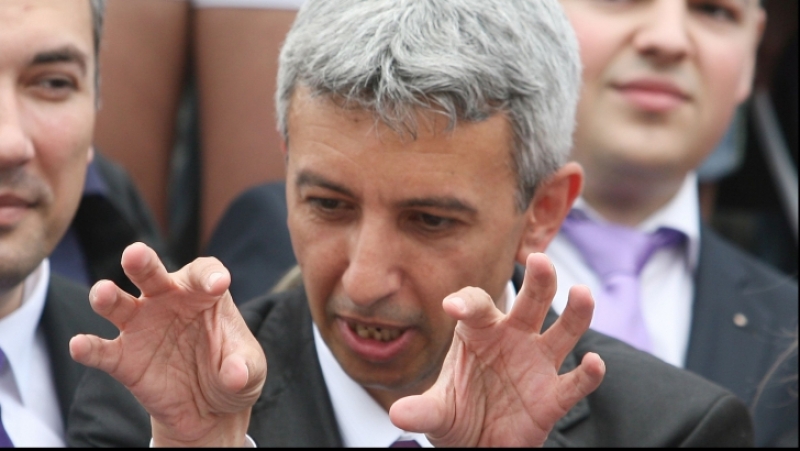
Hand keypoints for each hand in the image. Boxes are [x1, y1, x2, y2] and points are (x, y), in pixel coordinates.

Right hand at [69, 242, 266, 446]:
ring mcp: (142, 327)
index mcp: (203, 293)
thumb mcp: (251, 371)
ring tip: (103, 293)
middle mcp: (167, 301)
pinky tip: (80, 345)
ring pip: (119, 304)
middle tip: (135, 254)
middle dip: (142, 262)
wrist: (210, 410)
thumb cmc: (232, 373)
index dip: (210, 275)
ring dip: (107, 297)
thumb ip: (245, 368)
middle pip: (151, 274)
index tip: (219, 283)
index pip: (204, 273)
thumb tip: (235, 375)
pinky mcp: (124, 359)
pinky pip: (102, 351)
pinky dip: (89, 348)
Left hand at [389, 252, 604, 446]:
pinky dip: (588, 373)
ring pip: (563, 330)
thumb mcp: (437, 413)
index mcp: (479, 332)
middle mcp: (513, 338)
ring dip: (575, 312)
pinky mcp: (553, 396)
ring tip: (582, 293)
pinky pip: (575, 381)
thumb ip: (423, 410)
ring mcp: (537, 363)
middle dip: (537, 281)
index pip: (477, 305)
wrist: (480, 447)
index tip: (452, 308)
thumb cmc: (458, 416)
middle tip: (539, 260)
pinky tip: (593, 362)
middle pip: (530, 302)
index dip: (467, 302)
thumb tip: (399, 414)